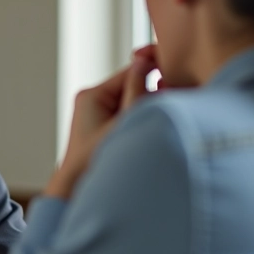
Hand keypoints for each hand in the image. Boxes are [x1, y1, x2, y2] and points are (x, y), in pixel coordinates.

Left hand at [44, 45, 157, 199]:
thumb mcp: (122, 125)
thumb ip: (136, 93)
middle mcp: (92, 100)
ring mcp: (97, 114)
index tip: (177, 78)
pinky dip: (140, 121)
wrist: (75, 191)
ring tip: (153, 125)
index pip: (130, 72)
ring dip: (146, 111)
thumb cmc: (93, 162)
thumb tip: (145, 61)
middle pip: (133, 86)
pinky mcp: (103, 127)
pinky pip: (128, 115)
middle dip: (151, 97)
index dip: (155, 72)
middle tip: (168, 110)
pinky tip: (147, 133)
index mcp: (92, 95)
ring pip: (133, 102)